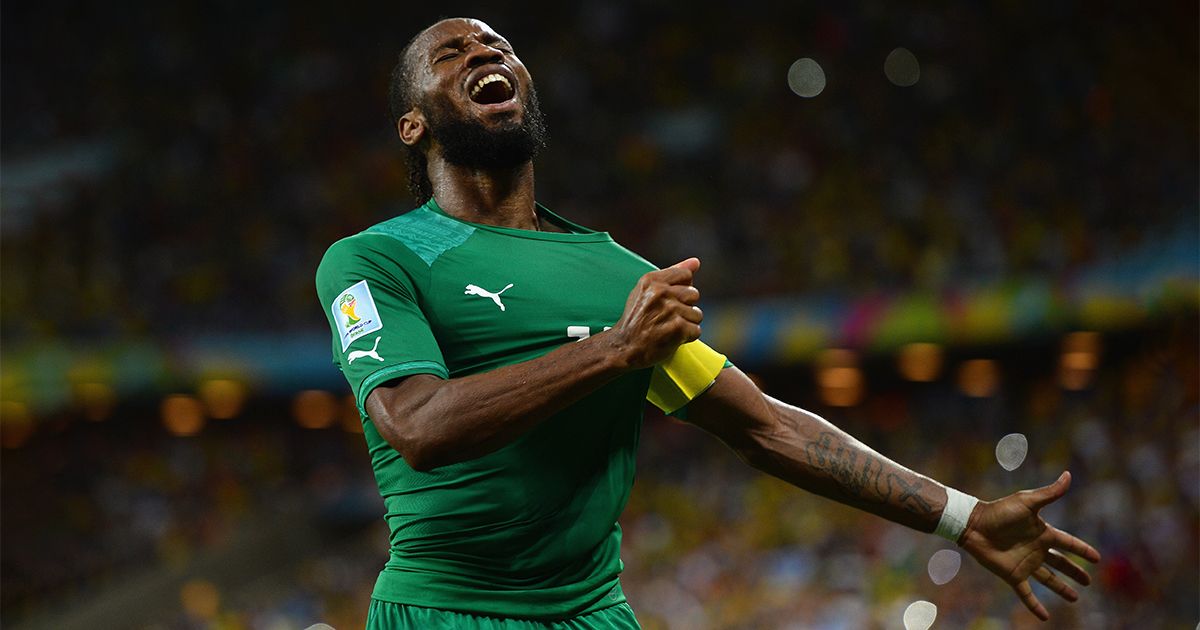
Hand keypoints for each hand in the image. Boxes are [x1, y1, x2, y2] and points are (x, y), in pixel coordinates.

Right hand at [607, 258, 703, 368]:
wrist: (623, 347)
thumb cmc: (635, 319)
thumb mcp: (646, 290)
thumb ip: (672, 274)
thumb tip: (696, 262)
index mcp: (652, 280)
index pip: (686, 275)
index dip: (681, 289)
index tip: (670, 300)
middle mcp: (661, 292)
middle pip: (694, 294)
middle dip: (685, 307)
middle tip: (667, 317)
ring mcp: (670, 310)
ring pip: (697, 314)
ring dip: (687, 323)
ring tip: (669, 328)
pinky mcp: (678, 328)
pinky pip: (696, 330)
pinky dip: (687, 337)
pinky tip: (672, 337)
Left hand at [959, 471, 1100, 620]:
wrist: (973, 525)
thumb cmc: (999, 511)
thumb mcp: (1027, 502)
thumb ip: (1050, 493)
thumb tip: (1068, 475)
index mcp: (1042, 533)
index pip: (1068, 543)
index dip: (1082, 550)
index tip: (1097, 558)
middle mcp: (1036, 549)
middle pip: (1061, 563)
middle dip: (1075, 572)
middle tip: (1089, 581)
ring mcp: (1025, 563)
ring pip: (1048, 580)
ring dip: (1061, 589)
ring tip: (1075, 598)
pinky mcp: (1012, 575)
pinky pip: (1026, 594)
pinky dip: (1035, 605)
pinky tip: (1044, 617)